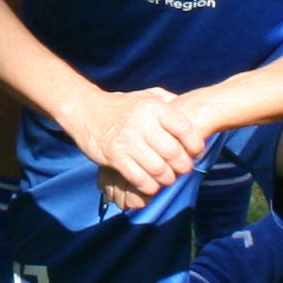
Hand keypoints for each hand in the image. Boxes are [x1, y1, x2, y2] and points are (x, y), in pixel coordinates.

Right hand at [97, 89, 208, 205]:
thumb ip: (168, 101)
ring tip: (167, 178)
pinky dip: (149, 186)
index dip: (194, 144)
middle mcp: (141, 122)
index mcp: (153, 107)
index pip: (184, 128)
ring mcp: (127, 140)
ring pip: (157, 168)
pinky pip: (139, 178)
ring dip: (166, 178)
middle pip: (172, 152)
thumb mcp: (146, 96)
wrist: (87, 111)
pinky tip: (150, 185)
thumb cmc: (123, 106)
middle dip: (182, 166)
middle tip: (182, 170)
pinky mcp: (114, 156)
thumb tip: (189, 107)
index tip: (195, 152)